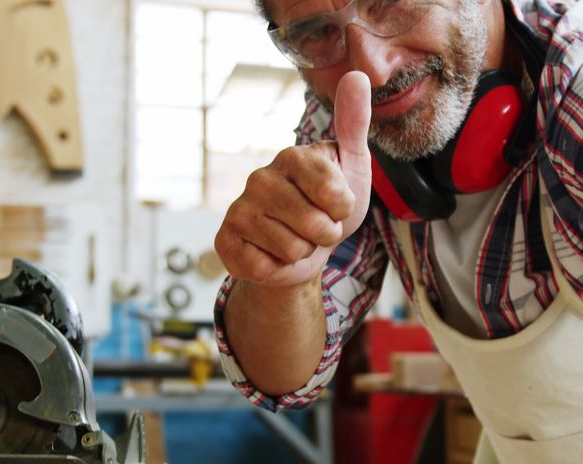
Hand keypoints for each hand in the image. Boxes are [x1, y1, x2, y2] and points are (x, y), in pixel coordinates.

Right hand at [215, 71, 371, 287]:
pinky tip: (271, 254)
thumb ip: (354, 124)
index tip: (335, 204)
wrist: (301, 250)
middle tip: (315, 227)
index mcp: (292, 157)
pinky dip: (276, 269)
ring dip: (302, 253)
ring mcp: (239, 210)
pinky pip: (265, 267)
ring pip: (293, 250)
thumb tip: (357, 75)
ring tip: (294, 240)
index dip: (344, 210)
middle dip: (325, 235)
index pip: (337, 194)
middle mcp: (260, 178)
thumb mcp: (351, 166)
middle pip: (315, 225)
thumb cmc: (326, 206)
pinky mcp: (225, 242)